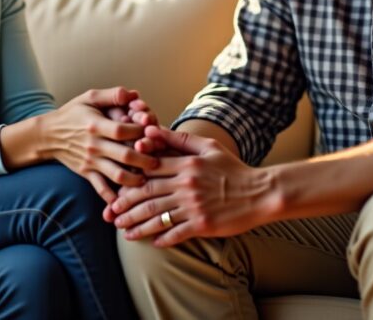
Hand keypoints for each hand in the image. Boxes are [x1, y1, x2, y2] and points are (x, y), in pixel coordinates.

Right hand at [43, 87, 160, 204]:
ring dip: (135, 180)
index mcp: (96, 125)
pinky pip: (101, 188)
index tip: (152, 132)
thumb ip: (112, 95)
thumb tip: (133, 94)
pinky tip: (125, 201)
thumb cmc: (73, 114)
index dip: (141, 132)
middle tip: (159, 161)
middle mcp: (94, 145)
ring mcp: (91, 161)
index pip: (123, 131)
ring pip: (117, 175)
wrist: (49, 135)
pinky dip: (113, 198)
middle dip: (146, 160)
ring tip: (148, 179)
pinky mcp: (86, 173)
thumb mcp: (89, 97)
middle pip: (125, 155)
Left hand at [108, 125, 278, 245]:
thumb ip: (179, 139)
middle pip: (147, 195)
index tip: (117, 187)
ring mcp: (194, 207)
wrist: (260, 192)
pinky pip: (176, 233)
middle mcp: (186, 186)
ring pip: (157, 216)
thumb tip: (151, 130)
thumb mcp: (208, 147)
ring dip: (137, 225)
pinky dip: (162, 239)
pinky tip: (152, 243)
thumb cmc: (233, 168)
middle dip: (126, 205)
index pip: (149, 171)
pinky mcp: (202, 225)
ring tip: (124, 231)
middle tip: (111, 213)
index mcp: (186, 165)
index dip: (130, 179)